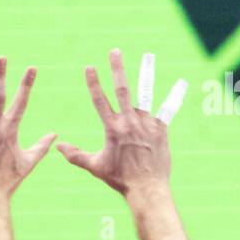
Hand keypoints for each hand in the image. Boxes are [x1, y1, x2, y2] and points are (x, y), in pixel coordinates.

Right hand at [56, 49, 183, 195]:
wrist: (146, 188)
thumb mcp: (94, 166)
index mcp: (112, 128)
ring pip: (145, 94)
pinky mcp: (160, 129)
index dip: (93, 83)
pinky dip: (174, 97)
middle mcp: (129, 122)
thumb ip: (75, 155)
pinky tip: (181, 83)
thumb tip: (58, 146)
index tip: (89, 67)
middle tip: (115, 51)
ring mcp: (146, 124)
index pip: (100, 100)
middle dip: (117, 69)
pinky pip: (167, 110)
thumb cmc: (119, 179)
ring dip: (145, 73)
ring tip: (147, 56)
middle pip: (122, 89)